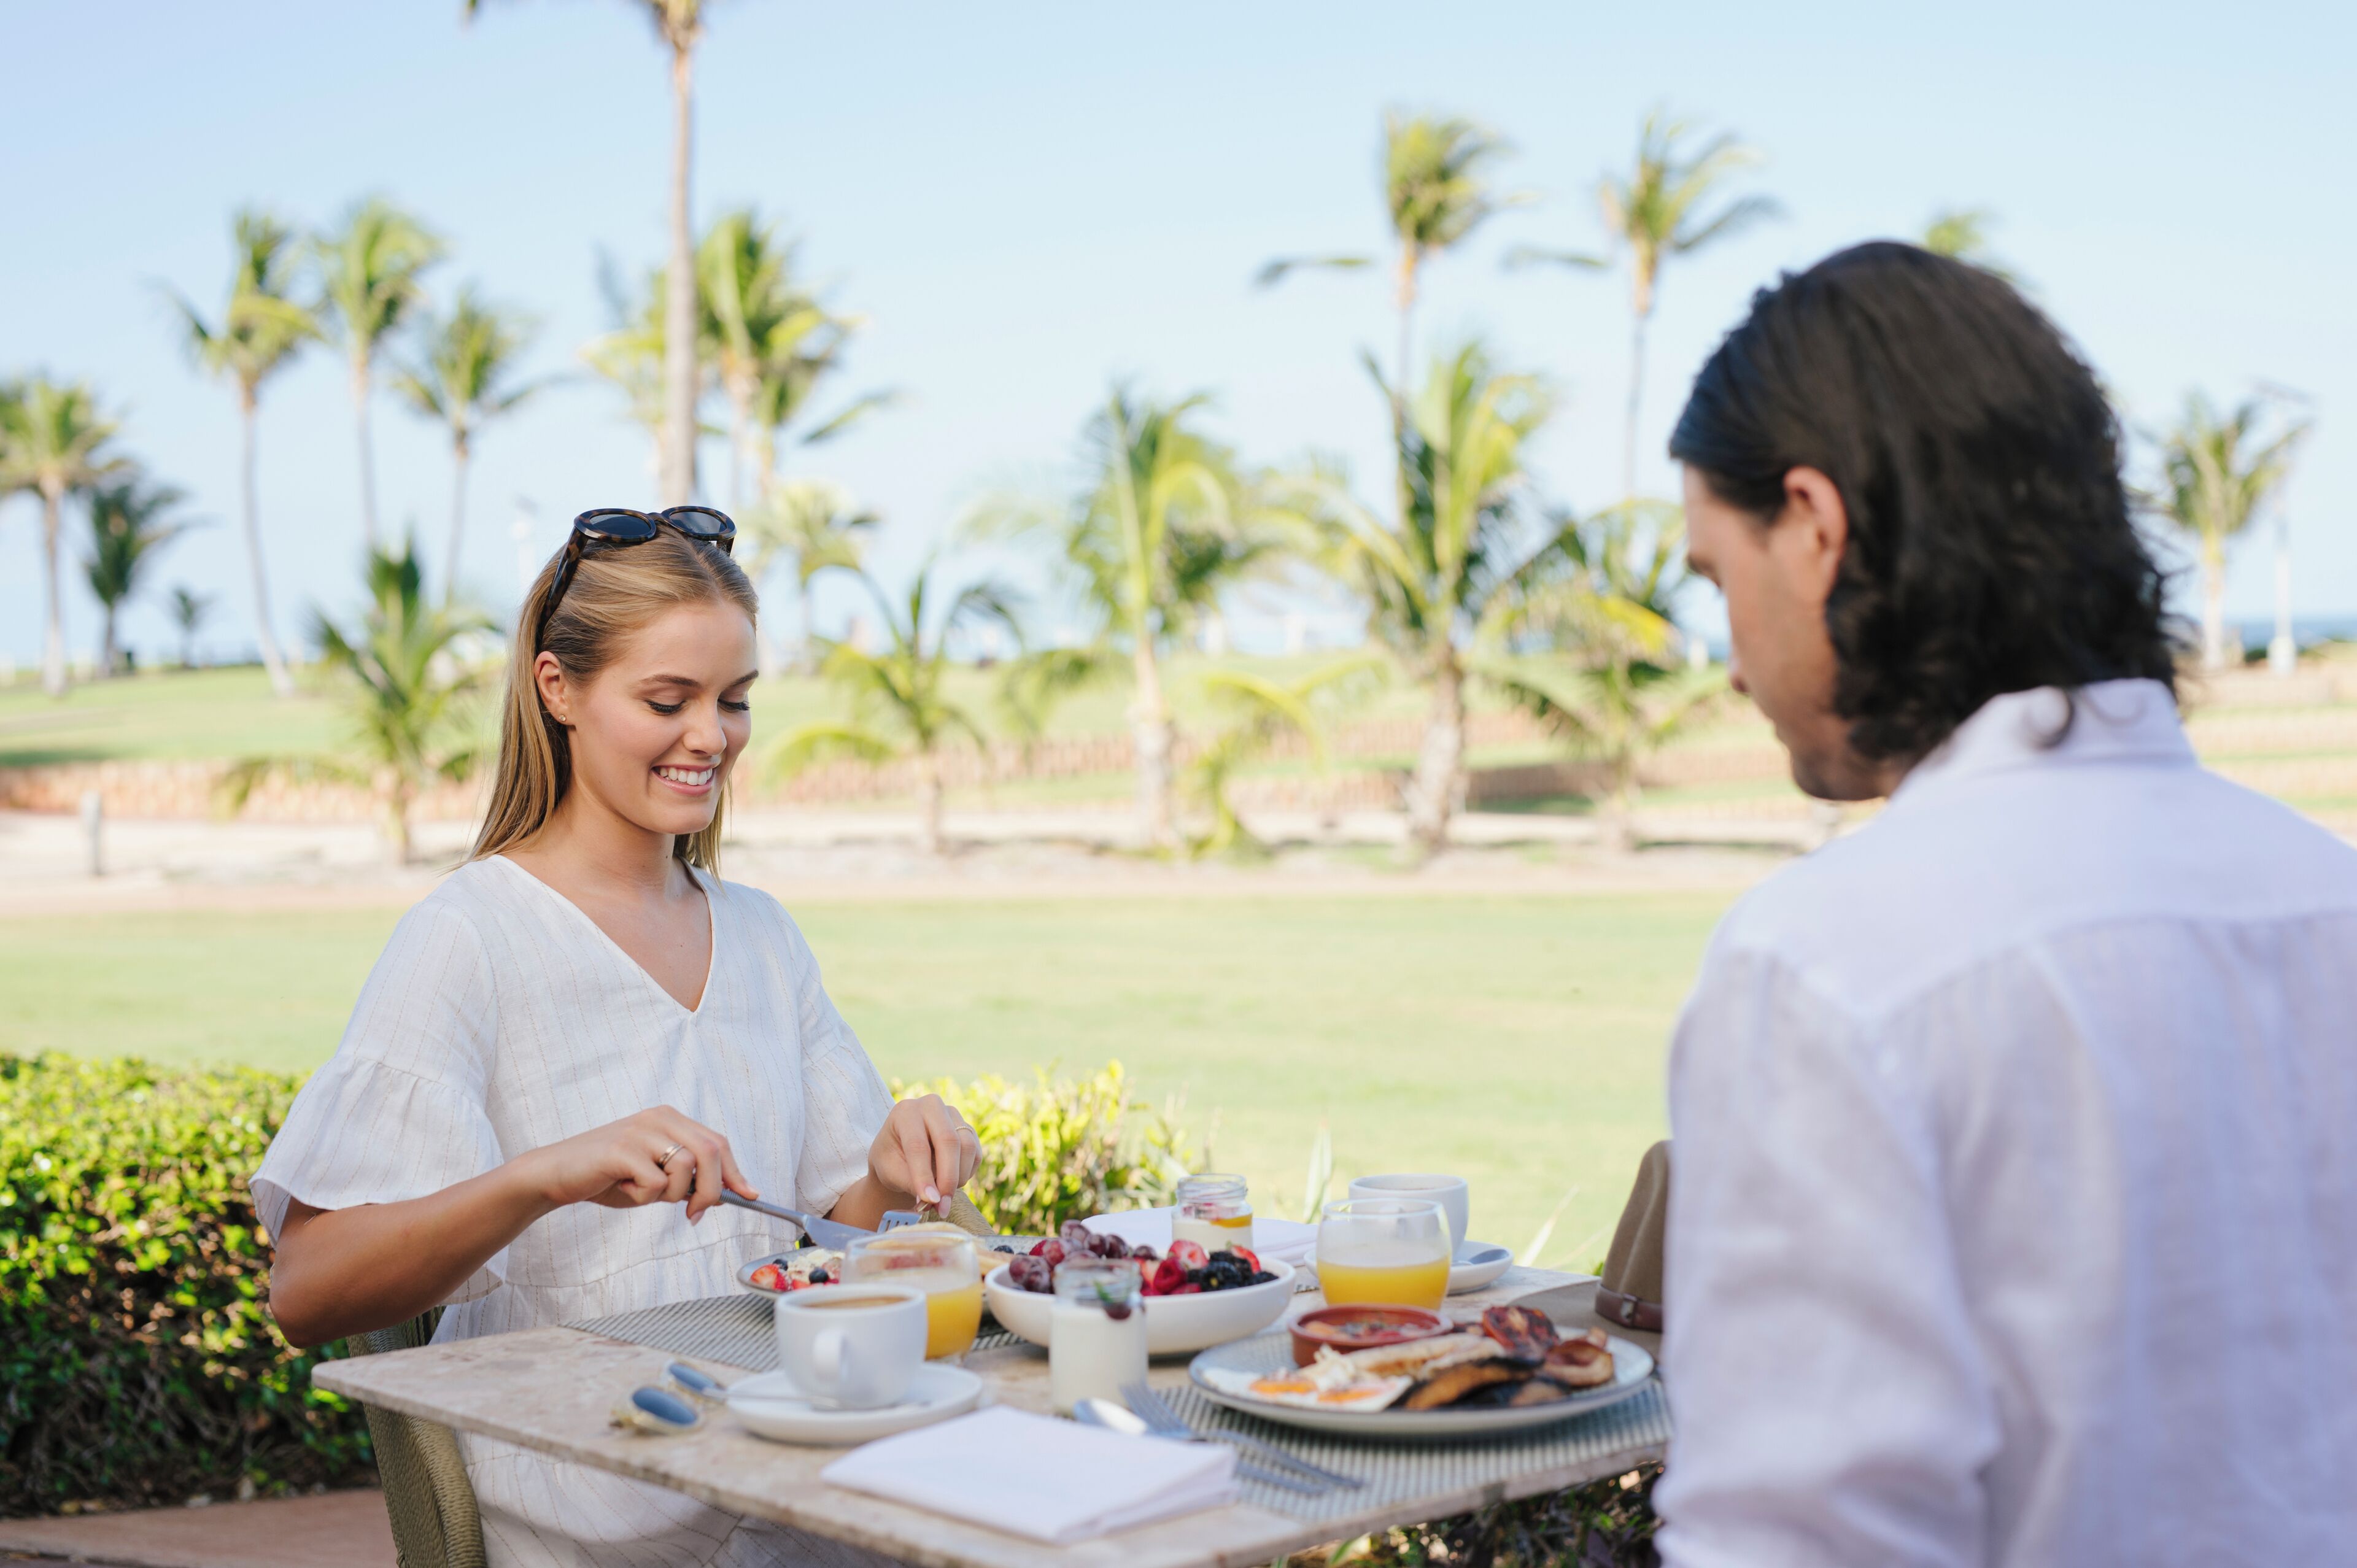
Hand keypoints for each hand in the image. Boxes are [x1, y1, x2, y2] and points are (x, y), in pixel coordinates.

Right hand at [522, 1106, 755, 1223]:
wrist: (556, 1174)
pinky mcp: (621, 1149)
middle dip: (712, 1189)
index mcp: (670, 1119)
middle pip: (710, 1151)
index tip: (750, 1195)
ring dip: (670, 1194)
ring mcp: (640, 1131)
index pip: (717, 1142)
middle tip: (693, 1214)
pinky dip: (644, 1196)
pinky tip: (623, 1187)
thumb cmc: (608, 1176)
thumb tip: (727, 1194)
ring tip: (642, 1191)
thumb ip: (686, 1179)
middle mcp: (659, 1118)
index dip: (735, 1172)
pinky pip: (654, 1183)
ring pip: (685, 1169)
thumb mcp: (654, 1176)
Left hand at [865, 1095, 980, 1212]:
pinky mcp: (967, 1128)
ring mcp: (953, 1114)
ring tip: (942, 1196)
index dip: (924, 1175)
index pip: (918, 1145)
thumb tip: (933, 1200)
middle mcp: (931, 1106)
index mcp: (905, 1112)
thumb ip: (910, 1183)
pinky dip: (966, 1174)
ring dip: (958, 1178)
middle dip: (947, 1178)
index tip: (929, 1201)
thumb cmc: (890, 1160)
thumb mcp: (890, 1171)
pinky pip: (975, 1154)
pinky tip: (950, 1183)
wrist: (901, 1151)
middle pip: (948, 1140)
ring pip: (967, 1147)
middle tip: (942, 1206)